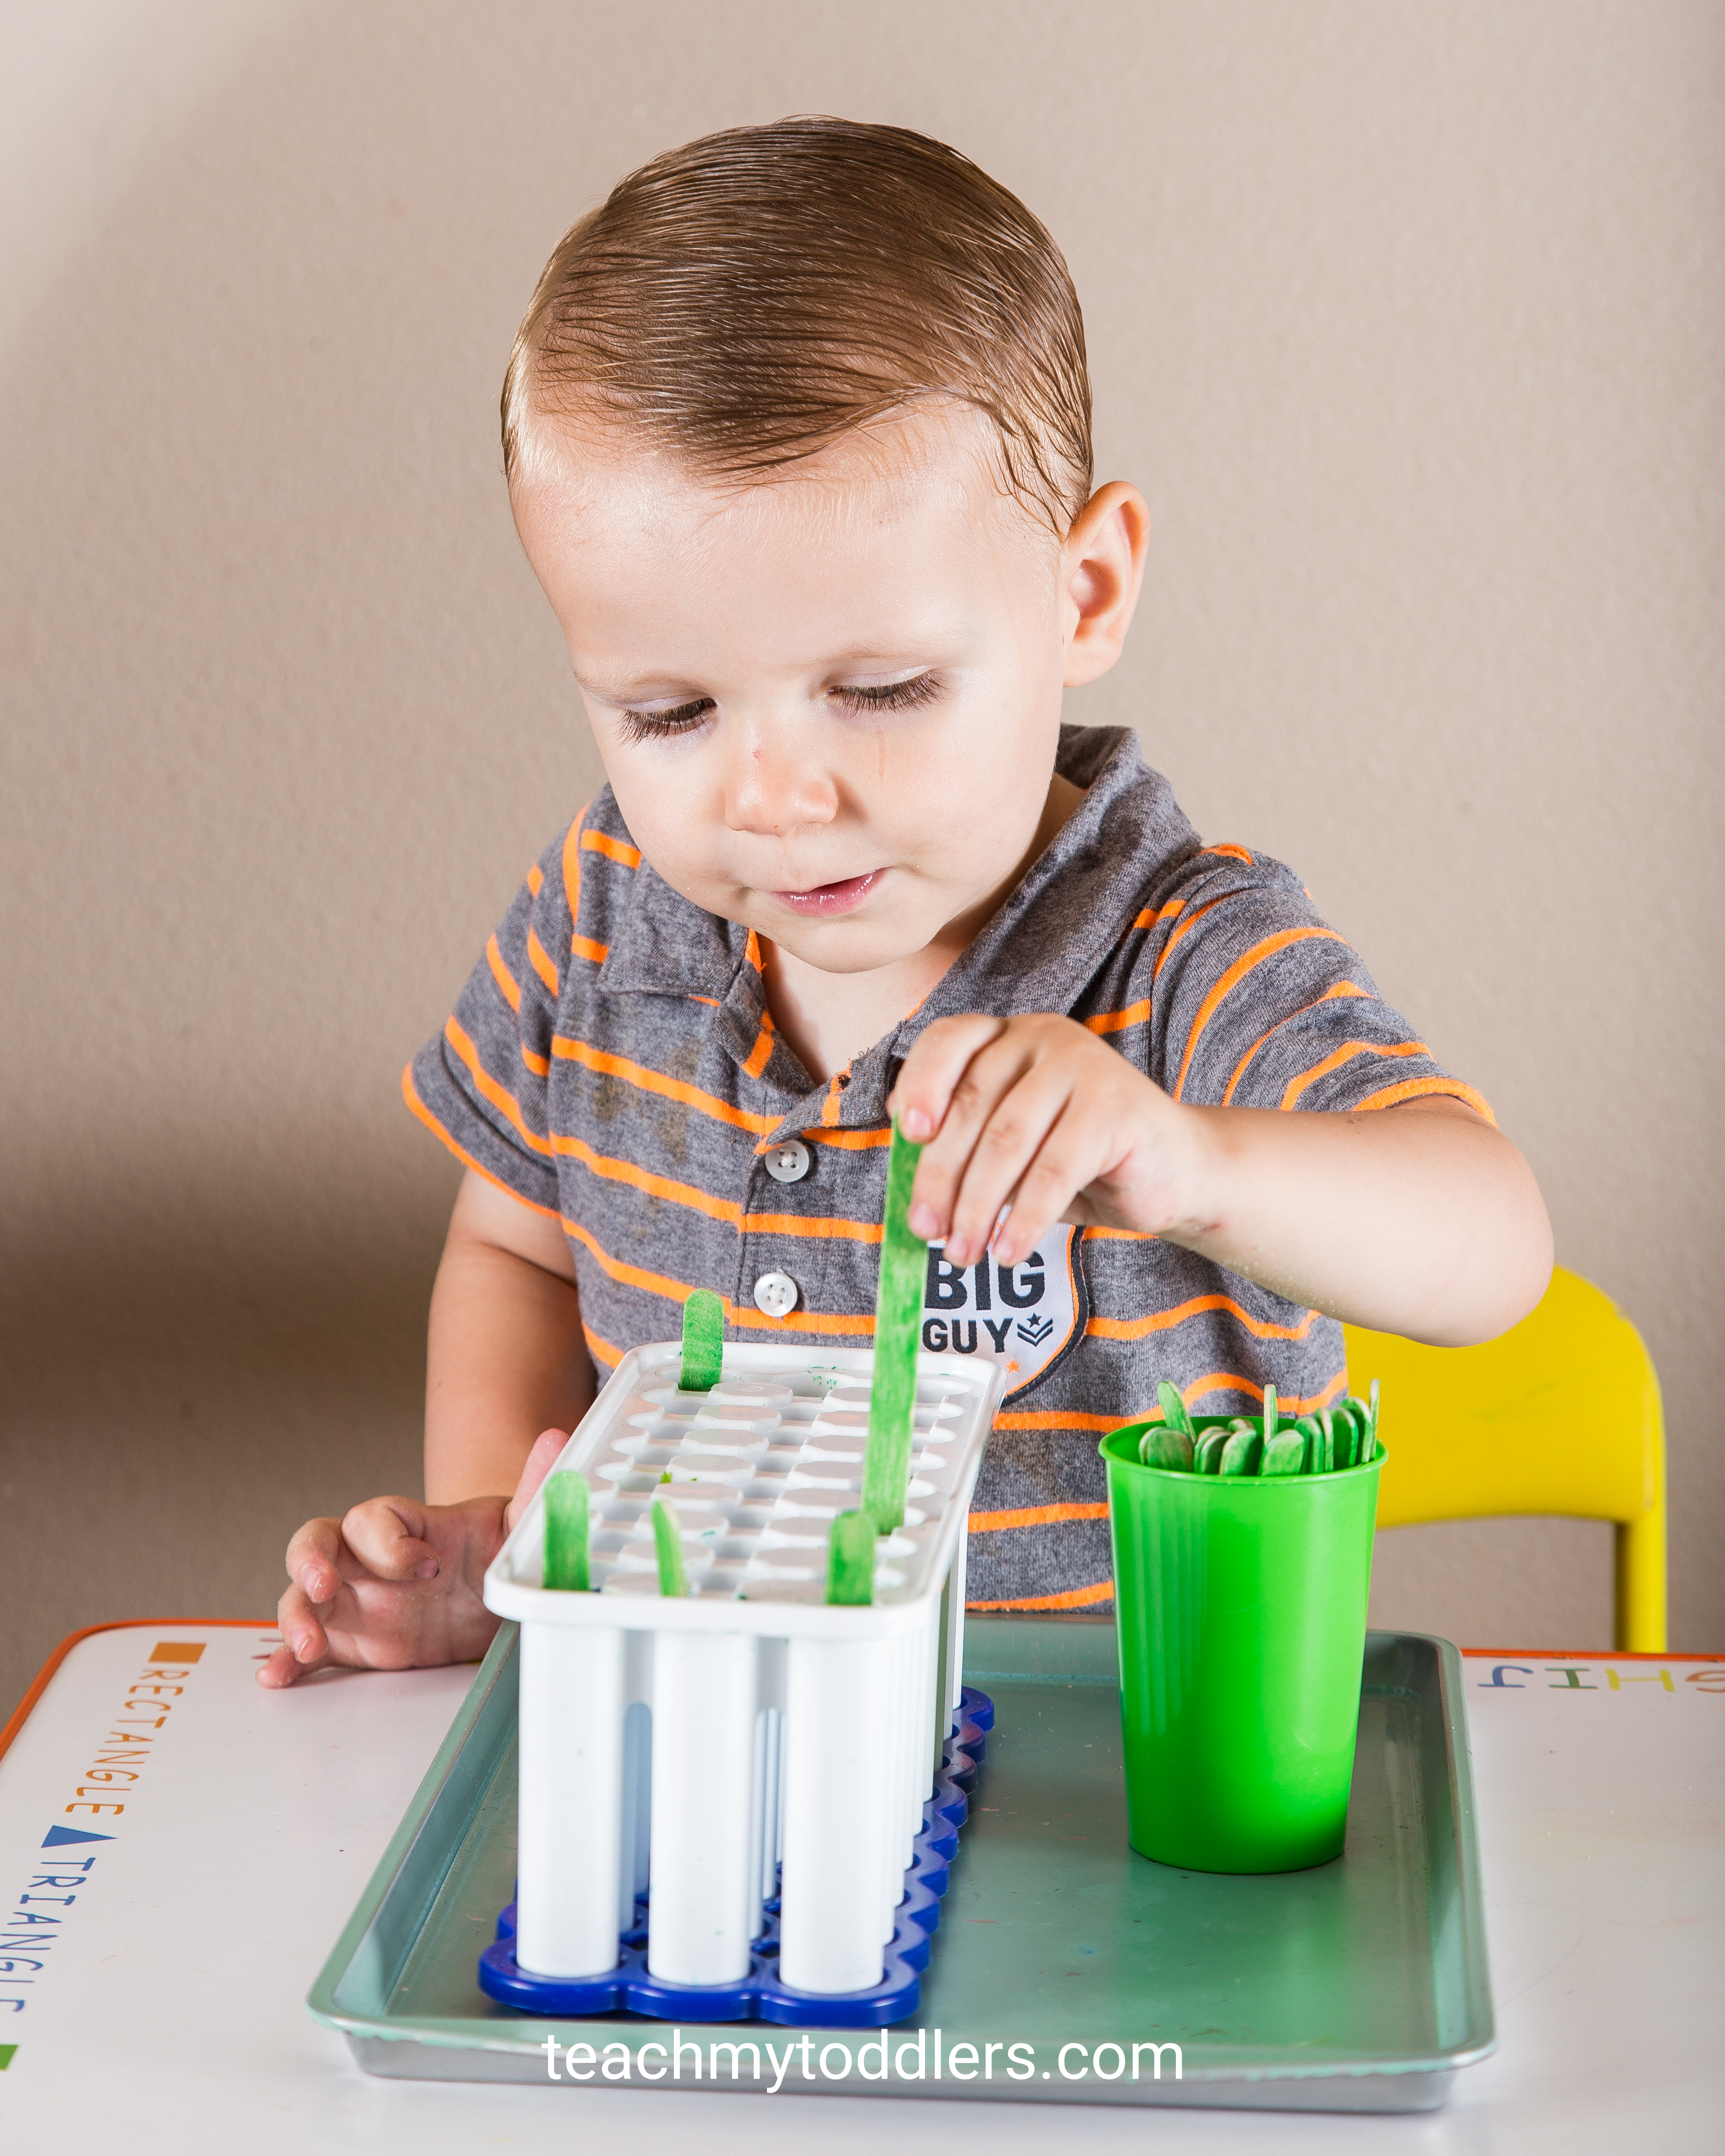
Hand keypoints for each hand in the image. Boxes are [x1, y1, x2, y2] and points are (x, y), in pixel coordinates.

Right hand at [255, 1429, 566, 1688]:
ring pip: (304, 1594)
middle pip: (318, 1541)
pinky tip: (278, 1675)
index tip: (426, 1566)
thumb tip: (556, 1438)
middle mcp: (369, 1558)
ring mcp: (355, 1598)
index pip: (377, 1518)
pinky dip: (289, 1659)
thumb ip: (534, 1486)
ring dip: (297, 1615)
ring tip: (307, 1645)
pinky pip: (312, 1645)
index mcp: (407, 1526)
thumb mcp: (520, 1524)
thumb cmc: (496, 1550)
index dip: (390, 1541)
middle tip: (323, 1585)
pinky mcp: (351, 1638)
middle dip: (310, 1560)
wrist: (495, 1597)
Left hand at [890, 1013, 1194, 1268]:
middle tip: (927, 1231)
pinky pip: (1053, 1171)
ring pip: (1006, 1140)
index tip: (908, 1134)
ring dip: (976, 1206)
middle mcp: (1043, 1037)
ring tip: (964, 1253)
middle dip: (940, 1176)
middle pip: (971, 1104)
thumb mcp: (1014, 1148)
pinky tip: (1009, 1250)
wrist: (1176, 1172)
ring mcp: (1082, 1065)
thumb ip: (965, 1144)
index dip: (921, 1083)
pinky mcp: (1115, 1107)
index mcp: (1009, 1036)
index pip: (949, 1041)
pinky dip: (1023, 1218)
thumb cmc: (1082, 1162)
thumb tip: (908, 1176)